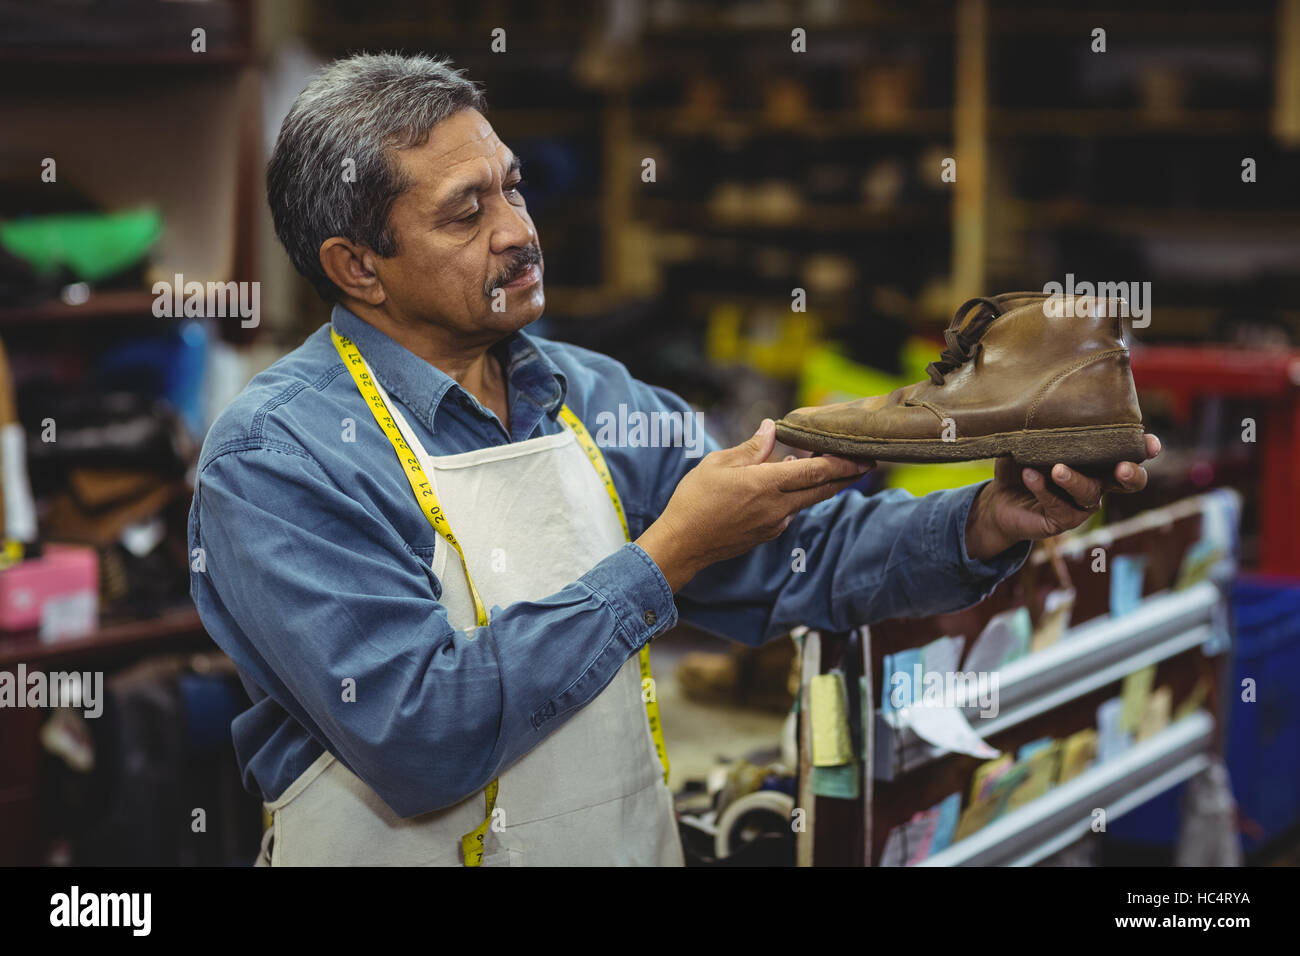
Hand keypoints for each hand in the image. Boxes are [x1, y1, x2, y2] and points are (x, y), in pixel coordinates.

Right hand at [637, 419, 873, 590]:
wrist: (683, 544)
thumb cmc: (694, 499)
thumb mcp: (718, 464)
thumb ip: (751, 448)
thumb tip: (771, 428)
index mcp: (765, 485)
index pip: (814, 472)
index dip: (841, 463)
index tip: (863, 455)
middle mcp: (777, 507)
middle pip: (822, 490)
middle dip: (848, 476)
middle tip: (868, 463)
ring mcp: (774, 524)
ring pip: (808, 501)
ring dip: (823, 486)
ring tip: (836, 469)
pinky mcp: (767, 534)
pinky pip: (791, 511)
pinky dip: (800, 496)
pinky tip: (793, 485)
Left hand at [965, 434, 1160, 560]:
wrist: (997, 501)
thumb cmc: (1020, 465)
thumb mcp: (1030, 443)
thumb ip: (1043, 429)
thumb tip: (1042, 409)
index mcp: (1097, 460)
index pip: (1128, 452)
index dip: (1144, 449)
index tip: (1151, 444)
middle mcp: (1098, 482)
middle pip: (1129, 482)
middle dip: (1131, 474)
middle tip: (1122, 468)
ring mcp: (1082, 505)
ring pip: (1089, 494)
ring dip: (1075, 480)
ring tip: (1057, 469)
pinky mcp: (1062, 521)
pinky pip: (1058, 506)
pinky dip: (1042, 489)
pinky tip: (1029, 475)